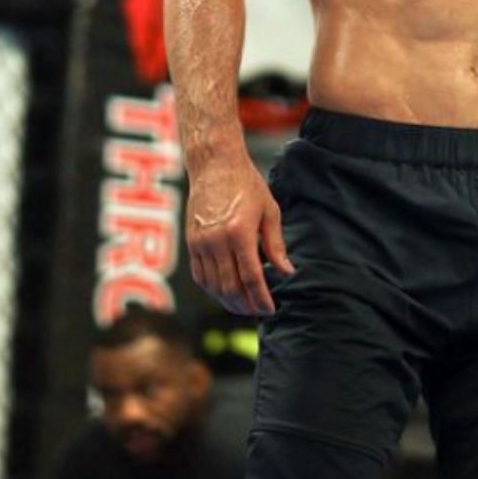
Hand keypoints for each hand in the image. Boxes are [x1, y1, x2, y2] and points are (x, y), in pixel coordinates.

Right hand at [185, 155, 293, 315]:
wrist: (214, 166)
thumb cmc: (247, 185)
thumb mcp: (269, 211)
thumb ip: (276, 244)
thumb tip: (286, 271)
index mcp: (239, 233)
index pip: (251, 277)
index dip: (261, 298)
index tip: (270, 309)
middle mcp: (216, 241)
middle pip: (229, 286)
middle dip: (245, 305)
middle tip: (258, 312)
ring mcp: (200, 243)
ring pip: (212, 285)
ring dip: (227, 301)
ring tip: (243, 307)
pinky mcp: (191, 242)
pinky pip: (199, 275)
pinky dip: (211, 289)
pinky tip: (224, 293)